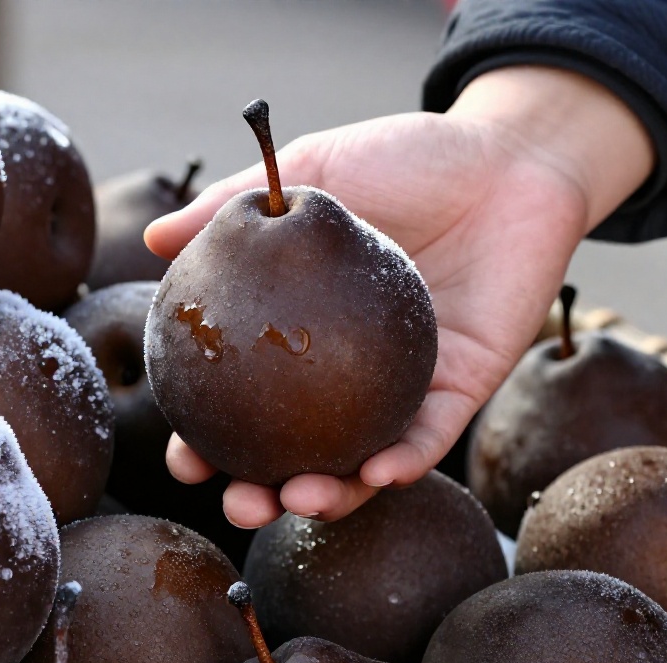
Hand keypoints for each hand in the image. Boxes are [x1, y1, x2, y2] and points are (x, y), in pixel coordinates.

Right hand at [144, 66, 654, 527]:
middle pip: (296, 454)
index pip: (245, 404)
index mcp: (302, 336)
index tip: (183, 457)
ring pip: (362, 464)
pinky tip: (377, 473)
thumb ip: (235, 204)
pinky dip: (405, 461)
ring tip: (299, 500)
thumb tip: (157, 239)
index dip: (209, 440)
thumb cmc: (408, 159)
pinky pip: (431, 436)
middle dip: (263, 493)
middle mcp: (347, 375)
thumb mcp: (313, 171)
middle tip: (238, 503)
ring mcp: (404, 387)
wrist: (509, 155)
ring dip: (330, 496)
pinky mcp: (465, 386)